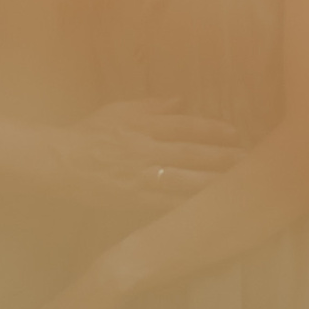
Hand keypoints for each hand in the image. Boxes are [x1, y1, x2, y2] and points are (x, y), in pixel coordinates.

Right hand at [52, 99, 240, 208]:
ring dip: (212, 183)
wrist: (59, 162)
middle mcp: (145, 150)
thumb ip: (150, 106)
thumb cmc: (88, 134)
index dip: (212, 129)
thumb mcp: (118, 111)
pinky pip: (165, 204)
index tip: (234, 133)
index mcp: (142, 126)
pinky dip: (187, 205)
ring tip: (236, 186)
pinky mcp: (133, 200)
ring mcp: (139, 177)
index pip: (184, 125)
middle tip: (248, 161)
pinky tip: (207, 209)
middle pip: (190, 153)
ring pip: (183, 180)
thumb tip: (180, 99)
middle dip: (222, 157)